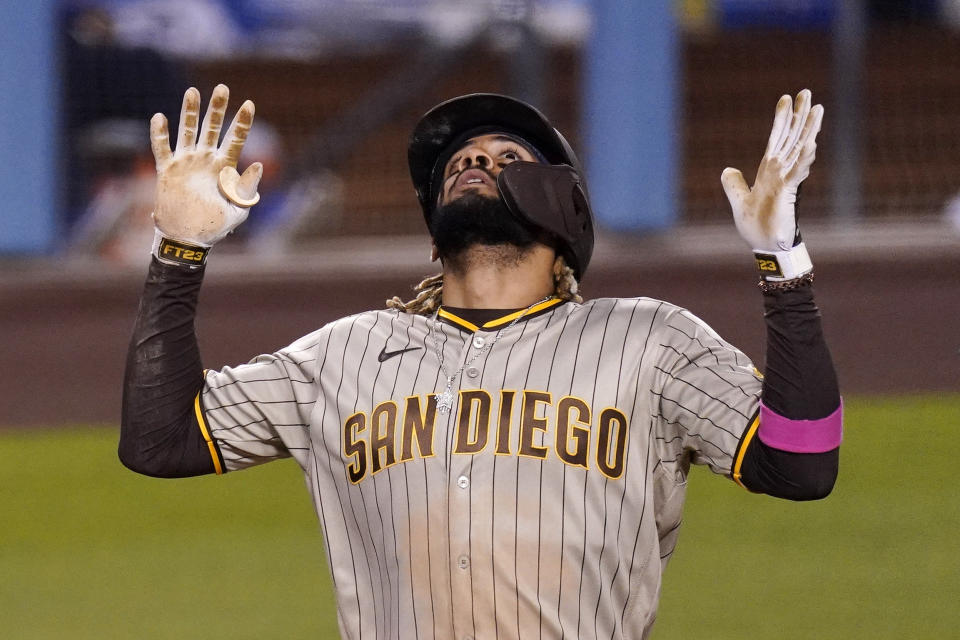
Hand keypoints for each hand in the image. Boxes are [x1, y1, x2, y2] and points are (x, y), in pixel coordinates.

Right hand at [150, 84, 261, 246]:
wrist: (189, 239)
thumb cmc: (216, 226)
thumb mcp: (238, 209)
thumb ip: (247, 187)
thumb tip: (258, 163)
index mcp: (225, 167)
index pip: (235, 139)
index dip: (242, 122)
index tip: (249, 104)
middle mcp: (206, 160)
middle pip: (212, 128)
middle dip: (217, 108)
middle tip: (223, 87)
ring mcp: (186, 162)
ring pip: (188, 131)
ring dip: (189, 112)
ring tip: (192, 91)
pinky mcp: (167, 170)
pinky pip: (162, 148)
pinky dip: (160, 134)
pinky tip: (160, 117)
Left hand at [720, 89, 822, 251]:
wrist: (765, 248)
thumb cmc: (757, 227)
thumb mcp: (739, 201)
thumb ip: (733, 184)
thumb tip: (727, 169)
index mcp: (769, 171)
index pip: (776, 139)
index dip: (781, 119)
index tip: (786, 98)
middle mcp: (780, 172)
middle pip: (792, 137)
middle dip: (799, 115)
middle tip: (807, 92)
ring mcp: (786, 181)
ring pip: (799, 149)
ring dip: (808, 130)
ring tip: (818, 109)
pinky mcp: (788, 193)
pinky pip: (797, 173)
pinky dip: (804, 159)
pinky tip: (811, 144)